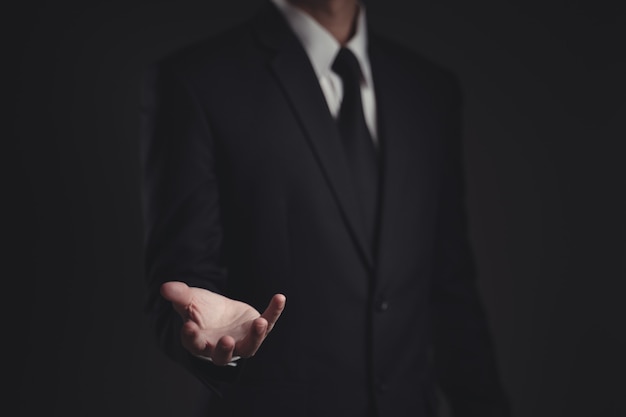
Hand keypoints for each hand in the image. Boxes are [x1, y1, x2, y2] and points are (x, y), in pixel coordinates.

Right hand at [160, 281, 285, 365]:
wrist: (221, 313)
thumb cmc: (202, 311)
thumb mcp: (189, 300)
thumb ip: (179, 296)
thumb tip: (165, 287)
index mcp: (200, 342)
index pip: (194, 343)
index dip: (191, 336)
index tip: (189, 325)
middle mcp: (221, 347)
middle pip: (222, 356)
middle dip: (225, 349)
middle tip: (227, 340)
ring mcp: (242, 342)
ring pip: (249, 347)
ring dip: (255, 337)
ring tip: (259, 322)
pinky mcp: (257, 330)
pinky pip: (268, 324)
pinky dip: (274, 312)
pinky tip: (279, 298)